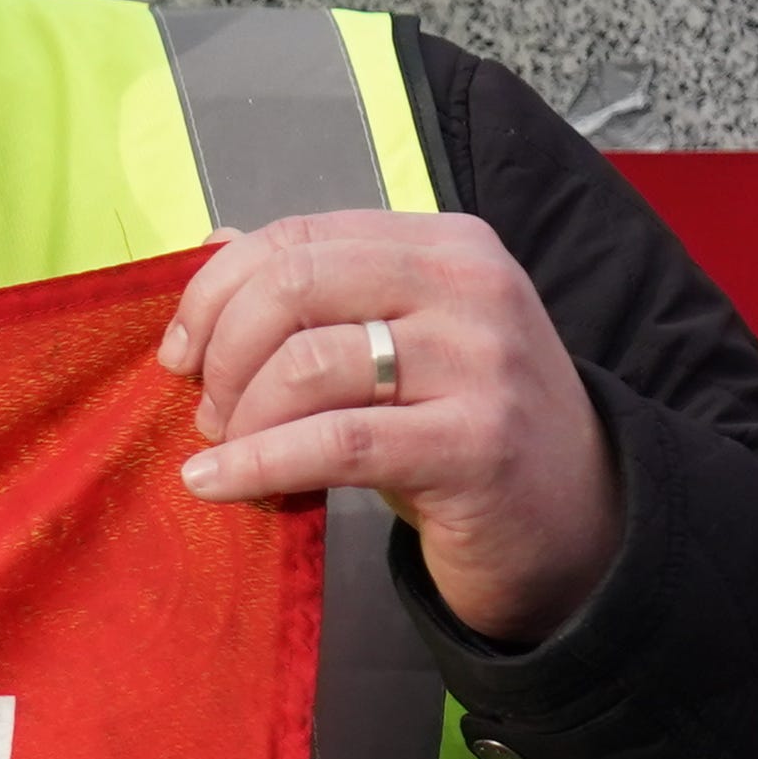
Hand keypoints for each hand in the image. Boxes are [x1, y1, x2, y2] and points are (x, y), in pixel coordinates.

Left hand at [163, 210, 618, 644]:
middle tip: (208, 410)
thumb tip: (215, 243)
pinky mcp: (475, 444)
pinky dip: (258, 464)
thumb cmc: (466, 428)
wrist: (577, 520)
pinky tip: (217, 485)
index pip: (298, 237)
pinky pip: (335, 444)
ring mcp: (481, 362)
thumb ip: (321, 289)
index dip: (215, 292)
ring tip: (226, 451)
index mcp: (447, 244)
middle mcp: (471, 287)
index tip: (180, 351)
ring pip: (308, 364)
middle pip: (294, 286)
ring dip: (241, 416)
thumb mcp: (401, 339)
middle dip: (223, 352)